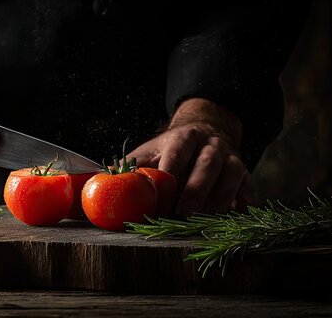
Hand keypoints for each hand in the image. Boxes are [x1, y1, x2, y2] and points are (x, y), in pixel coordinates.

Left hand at [128, 98, 260, 215]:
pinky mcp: (245, 172)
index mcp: (184, 137)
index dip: (171, 171)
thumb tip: (101, 176)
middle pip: (207, 164)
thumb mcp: (151, 150)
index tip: (162, 192)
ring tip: (208, 218)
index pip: (178, 152)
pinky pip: (249, 185)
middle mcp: (210, 144)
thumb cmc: (170, 149)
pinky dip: (246, 200)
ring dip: (221, 197)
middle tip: (184, 211)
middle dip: (196, 188)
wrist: (205, 132)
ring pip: (232, 173)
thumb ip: (132, 164)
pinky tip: (239, 213)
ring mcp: (231, 156)